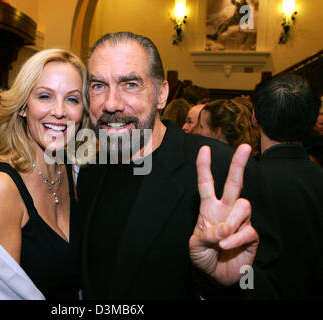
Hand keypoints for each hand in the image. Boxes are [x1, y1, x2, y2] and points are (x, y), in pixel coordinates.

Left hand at [189, 144, 258, 285]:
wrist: (214, 275)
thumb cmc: (203, 255)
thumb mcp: (195, 245)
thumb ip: (206, 234)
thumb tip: (224, 229)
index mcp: (209, 208)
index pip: (206, 184)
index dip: (204, 167)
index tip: (204, 149)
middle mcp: (226, 210)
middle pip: (234, 183)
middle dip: (238, 164)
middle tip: (244, 147)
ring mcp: (240, 222)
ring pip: (244, 206)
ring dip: (231, 222)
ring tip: (222, 239)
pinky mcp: (251, 236)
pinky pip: (248, 230)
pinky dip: (235, 239)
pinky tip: (227, 246)